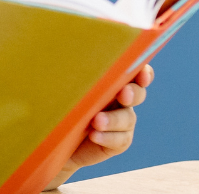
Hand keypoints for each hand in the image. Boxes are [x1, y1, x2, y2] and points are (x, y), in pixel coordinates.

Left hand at [43, 64, 154, 190]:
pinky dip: (108, 137)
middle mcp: (121, 99)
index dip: (142, 71)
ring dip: (113, 119)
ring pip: (128, 118)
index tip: (140, 73)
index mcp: (111, 81)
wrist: (56, 140)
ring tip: (96, 122)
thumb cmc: (58, 105)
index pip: (133, 72)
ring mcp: (122, 121)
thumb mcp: (64, 88)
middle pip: (137, 93)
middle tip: (123, 95)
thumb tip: (61, 56)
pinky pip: (120, 140)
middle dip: (133, 93)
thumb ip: (71, 77)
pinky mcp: (119, 142)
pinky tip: (94, 136)